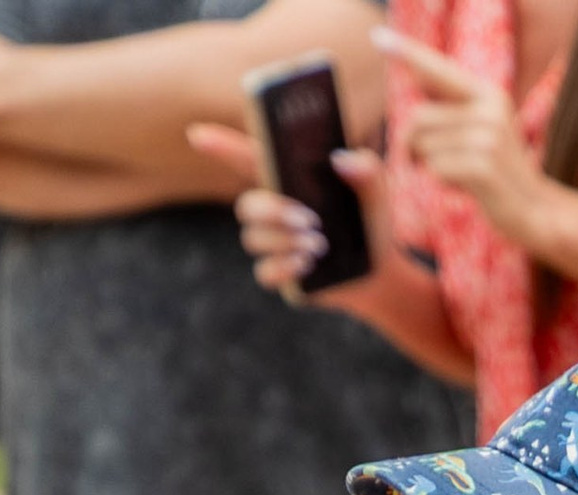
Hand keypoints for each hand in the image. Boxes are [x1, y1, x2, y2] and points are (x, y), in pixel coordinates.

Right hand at [188, 119, 388, 291]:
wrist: (380, 272)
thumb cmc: (371, 223)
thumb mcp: (377, 191)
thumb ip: (367, 168)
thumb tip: (342, 160)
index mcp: (287, 181)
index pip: (246, 158)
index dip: (219, 145)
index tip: (197, 135)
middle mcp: (273, 211)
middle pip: (245, 206)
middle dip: (271, 210)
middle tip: (308, 219)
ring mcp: (273, 244)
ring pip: (253, 239)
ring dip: (285, 240)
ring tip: (319, 244)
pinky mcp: (280, 275)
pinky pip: (263, 272)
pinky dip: (283, 267)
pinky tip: (308, 264)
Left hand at [370, 21, 550, 247]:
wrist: (539, 212)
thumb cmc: (503, 174)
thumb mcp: (484, 131)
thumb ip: (453, 106)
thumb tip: (416, 76)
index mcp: (488, 95)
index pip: (439, 70)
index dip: (408, 53)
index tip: (377, 38)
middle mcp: (489, 110)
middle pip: (419, 117)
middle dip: (412, 143)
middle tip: (422, 161)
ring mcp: (488, 138)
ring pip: (424, 145)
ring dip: (427, 165)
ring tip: (453, 175)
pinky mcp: (483, 167)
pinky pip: (436, 168)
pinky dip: (441, 181)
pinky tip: (464, 188)